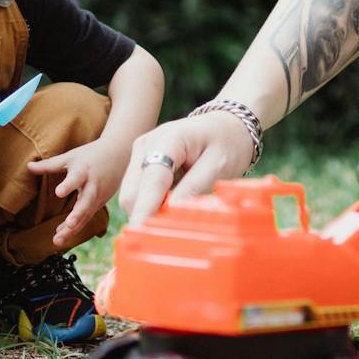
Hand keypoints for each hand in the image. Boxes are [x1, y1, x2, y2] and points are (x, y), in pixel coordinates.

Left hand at [29, 137, 128, 246]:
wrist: (118, 154)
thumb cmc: (90, 155)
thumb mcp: (70, 157)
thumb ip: (49, 165)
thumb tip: (28, 166)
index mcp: (83, 170)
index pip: (76, 178)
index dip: (68, 185)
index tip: (59, 192)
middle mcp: (93, 185)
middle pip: (86, 201)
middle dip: (78, 214)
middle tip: (68, 225)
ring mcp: (98, 196)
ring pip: (86, 214)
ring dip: (73, 228)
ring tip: (58, 240)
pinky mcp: (100, 204)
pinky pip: (87, 218)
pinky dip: (75, 228)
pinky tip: (61, 235)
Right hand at [115, 113, 255, 225]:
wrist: (226, 125)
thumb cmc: (227, 143)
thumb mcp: (219, 166)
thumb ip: (194, 188)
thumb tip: (169, 212)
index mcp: (168, 139)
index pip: (151, 181)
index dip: (144, 209)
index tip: (140, 233)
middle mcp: (146, 144)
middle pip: (132, 193)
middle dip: (148, 214)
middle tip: (176, 225)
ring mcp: (140, 152)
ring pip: (132, 195)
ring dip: (150, 209)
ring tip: (180, 205)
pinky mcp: (140, 162)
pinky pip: (138, 192)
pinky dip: (152, 202)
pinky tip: (172, 199)